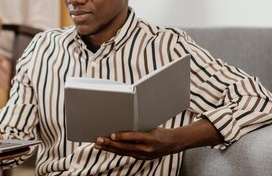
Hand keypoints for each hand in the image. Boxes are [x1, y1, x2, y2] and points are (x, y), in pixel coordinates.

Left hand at [93, 119, 222, 159]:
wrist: (174, 143)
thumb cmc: (161, 130)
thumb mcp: (152, 124)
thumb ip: (139, 123)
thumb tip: (124, 114)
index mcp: (151, 138)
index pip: (134, 137)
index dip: (122, 137)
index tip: (111, 135)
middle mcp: (146, 149)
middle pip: (125, 147)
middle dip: (110, 144)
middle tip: (98, 140)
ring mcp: (143, 155)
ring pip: (123, 152)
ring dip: (109, 148)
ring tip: (97, 145)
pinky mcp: (141, 157)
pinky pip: (125, 154)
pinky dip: (115, 151)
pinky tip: (106, 148)